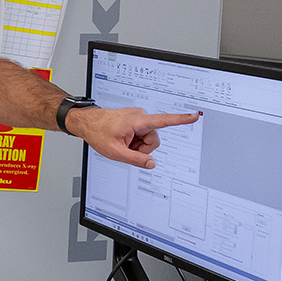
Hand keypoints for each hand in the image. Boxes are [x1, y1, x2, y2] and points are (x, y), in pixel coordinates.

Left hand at [67, 107, 197, 168]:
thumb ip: (135, 159)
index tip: (194, 116)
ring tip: (122, 143)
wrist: (87, 122)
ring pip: (148, 139)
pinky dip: (134, 141)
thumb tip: (151, 164)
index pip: (164, 121)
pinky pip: (142, 136)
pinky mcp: (136, 121)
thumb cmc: (98, 132)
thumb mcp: (115, 152)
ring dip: (137, 145)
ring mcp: (138, 118)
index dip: (181, 120)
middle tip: (126, 148)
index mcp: (138, 121)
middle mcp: (140, 117)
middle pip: (154, 140)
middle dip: (142, 148)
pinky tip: (123, 140)